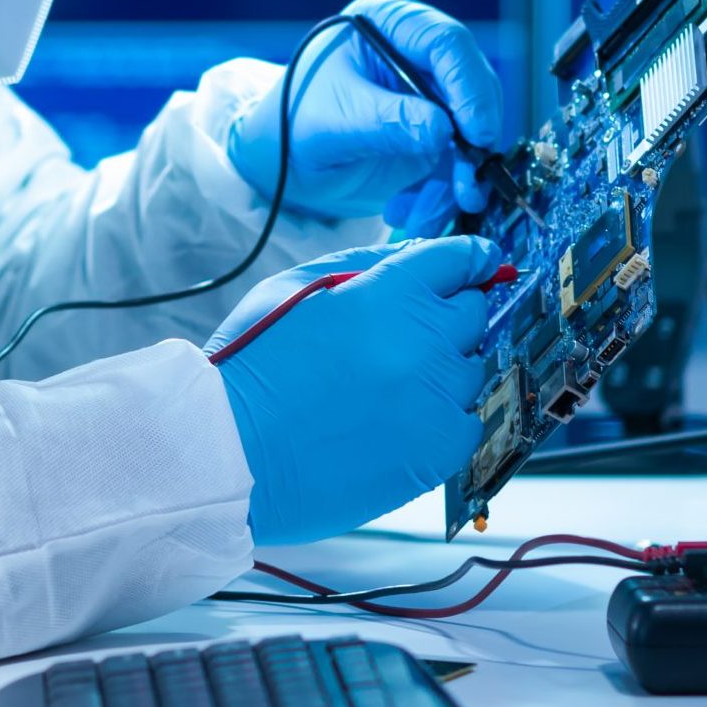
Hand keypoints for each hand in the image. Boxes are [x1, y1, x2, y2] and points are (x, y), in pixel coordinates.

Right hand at [207, 237, 500, 544]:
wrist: (226, 451)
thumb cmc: (253, 365)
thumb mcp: (297, 286)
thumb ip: (366, 262)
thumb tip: (419, 254)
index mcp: (392, 291)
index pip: (460, 259)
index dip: (472, 258)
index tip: (480, 262)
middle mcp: (425, 340)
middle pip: (473, 314)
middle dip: (447, 315)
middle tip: (404, 336)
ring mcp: (436, 398)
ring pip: (470, 370)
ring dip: (441, 370)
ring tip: (383, 388)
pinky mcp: (437, 451)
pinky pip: (468, 423)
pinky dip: (443, 419)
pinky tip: (398, 422)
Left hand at [227, 0, 502, 232]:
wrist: (278, 166)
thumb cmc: (291, 125)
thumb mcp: (334, 119)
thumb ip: (388, 122)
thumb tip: (444, 131)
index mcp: (389, 25)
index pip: (445, 44)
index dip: (469, 86)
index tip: (477, 131)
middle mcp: (417, 54)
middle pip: (471, 87)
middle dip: (472, 141)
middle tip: (470, 182)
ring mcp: (429, 96)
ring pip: (471, 132)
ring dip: (459, 177)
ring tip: (434, 210)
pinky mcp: (432, 135)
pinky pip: (456, 164)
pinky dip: (442, 193)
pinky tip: (414, 213)